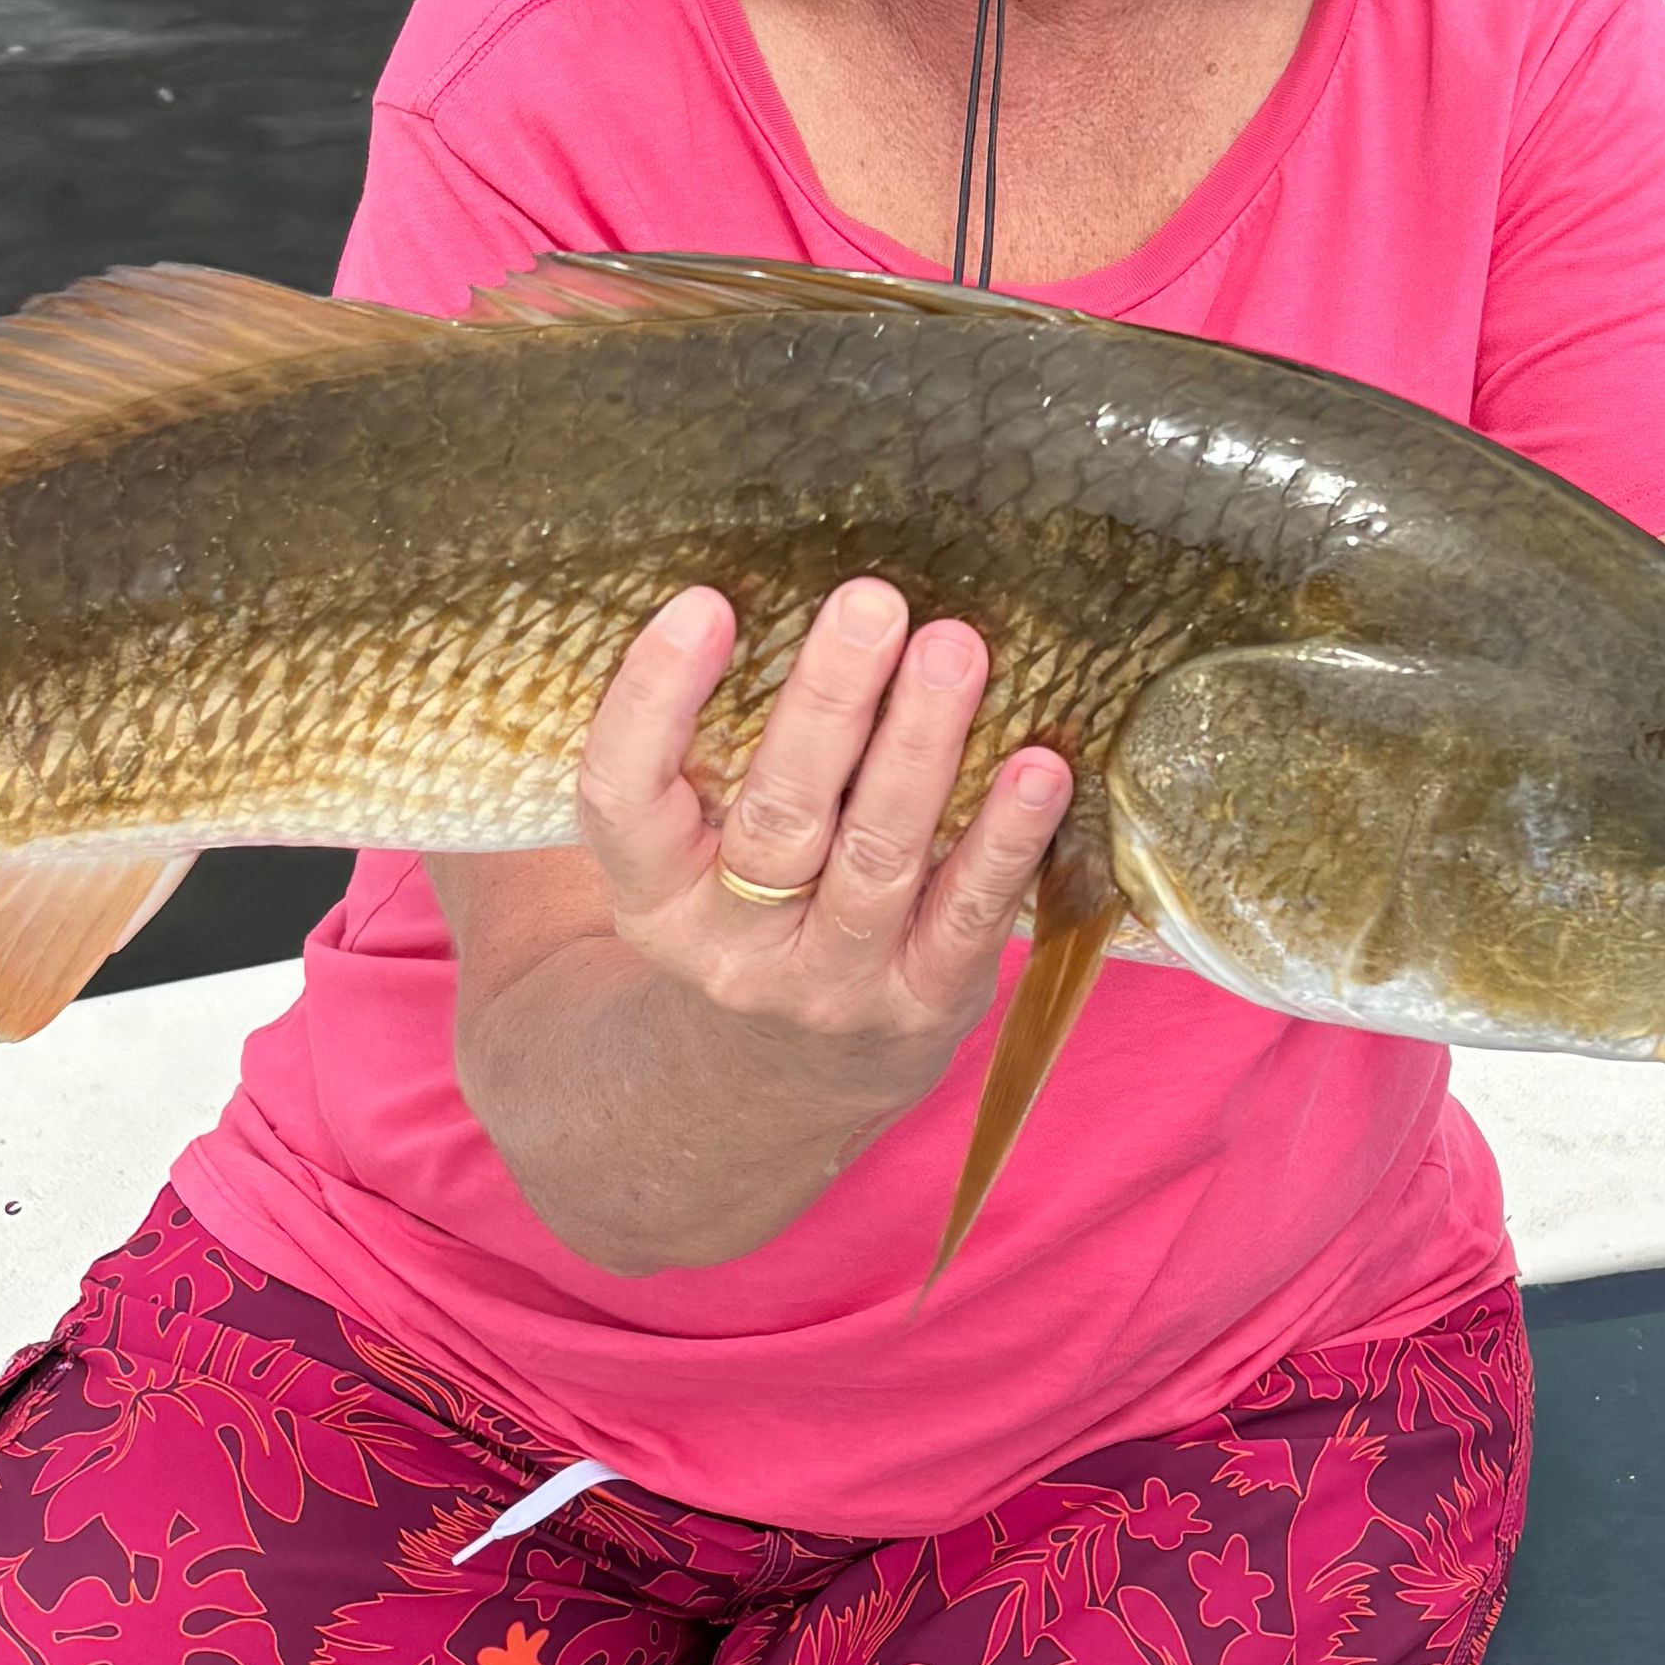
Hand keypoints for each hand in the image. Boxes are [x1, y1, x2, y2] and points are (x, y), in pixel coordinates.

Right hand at [572, 575, 1073, 1120]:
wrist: (785, 1079)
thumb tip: (745, 584)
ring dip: (920, 748)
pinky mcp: (924, 1000)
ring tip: (953, 649)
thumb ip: (696, 755)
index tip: (704, 605)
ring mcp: (833, 982)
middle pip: (777, 818)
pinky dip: (1006, 840)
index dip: (654, 701)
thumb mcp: (679, 858)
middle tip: (870, 603)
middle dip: (826, 704)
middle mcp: (732, 948)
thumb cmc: (739, 909)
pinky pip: (969, 915)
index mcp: (652, 894)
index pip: (625, 796)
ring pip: (877, 857)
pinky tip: (1040, 767)